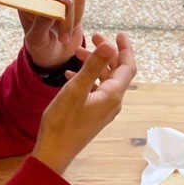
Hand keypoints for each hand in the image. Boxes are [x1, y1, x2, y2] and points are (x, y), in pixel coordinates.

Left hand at [18, 0, 85, 70]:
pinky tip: (69, 30)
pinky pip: (80, 0)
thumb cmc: (41, 47)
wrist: (55, 55)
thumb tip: (52, 10)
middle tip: (65, 3)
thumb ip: (41, 25)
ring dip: (69, 15)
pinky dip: (77, 17)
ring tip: (63, 38)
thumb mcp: (37, 41)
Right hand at [32, 33, 136, 174]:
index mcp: (112, 96)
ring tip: (77, 53)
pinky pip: (95, 91)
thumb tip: (110, 45)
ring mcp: (104, 110)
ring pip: (104, 80)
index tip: (119, 33)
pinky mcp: (94, 115)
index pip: (128, 67)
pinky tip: (70, 75)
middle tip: (92, 37)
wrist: (55, 150)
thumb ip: (93, 66)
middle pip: (116, 72)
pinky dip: (87, 79)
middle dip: (106, 53)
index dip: (126, 49)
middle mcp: (113, 103)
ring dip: (94, 65)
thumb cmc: (62, 122)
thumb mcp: (76, 90)